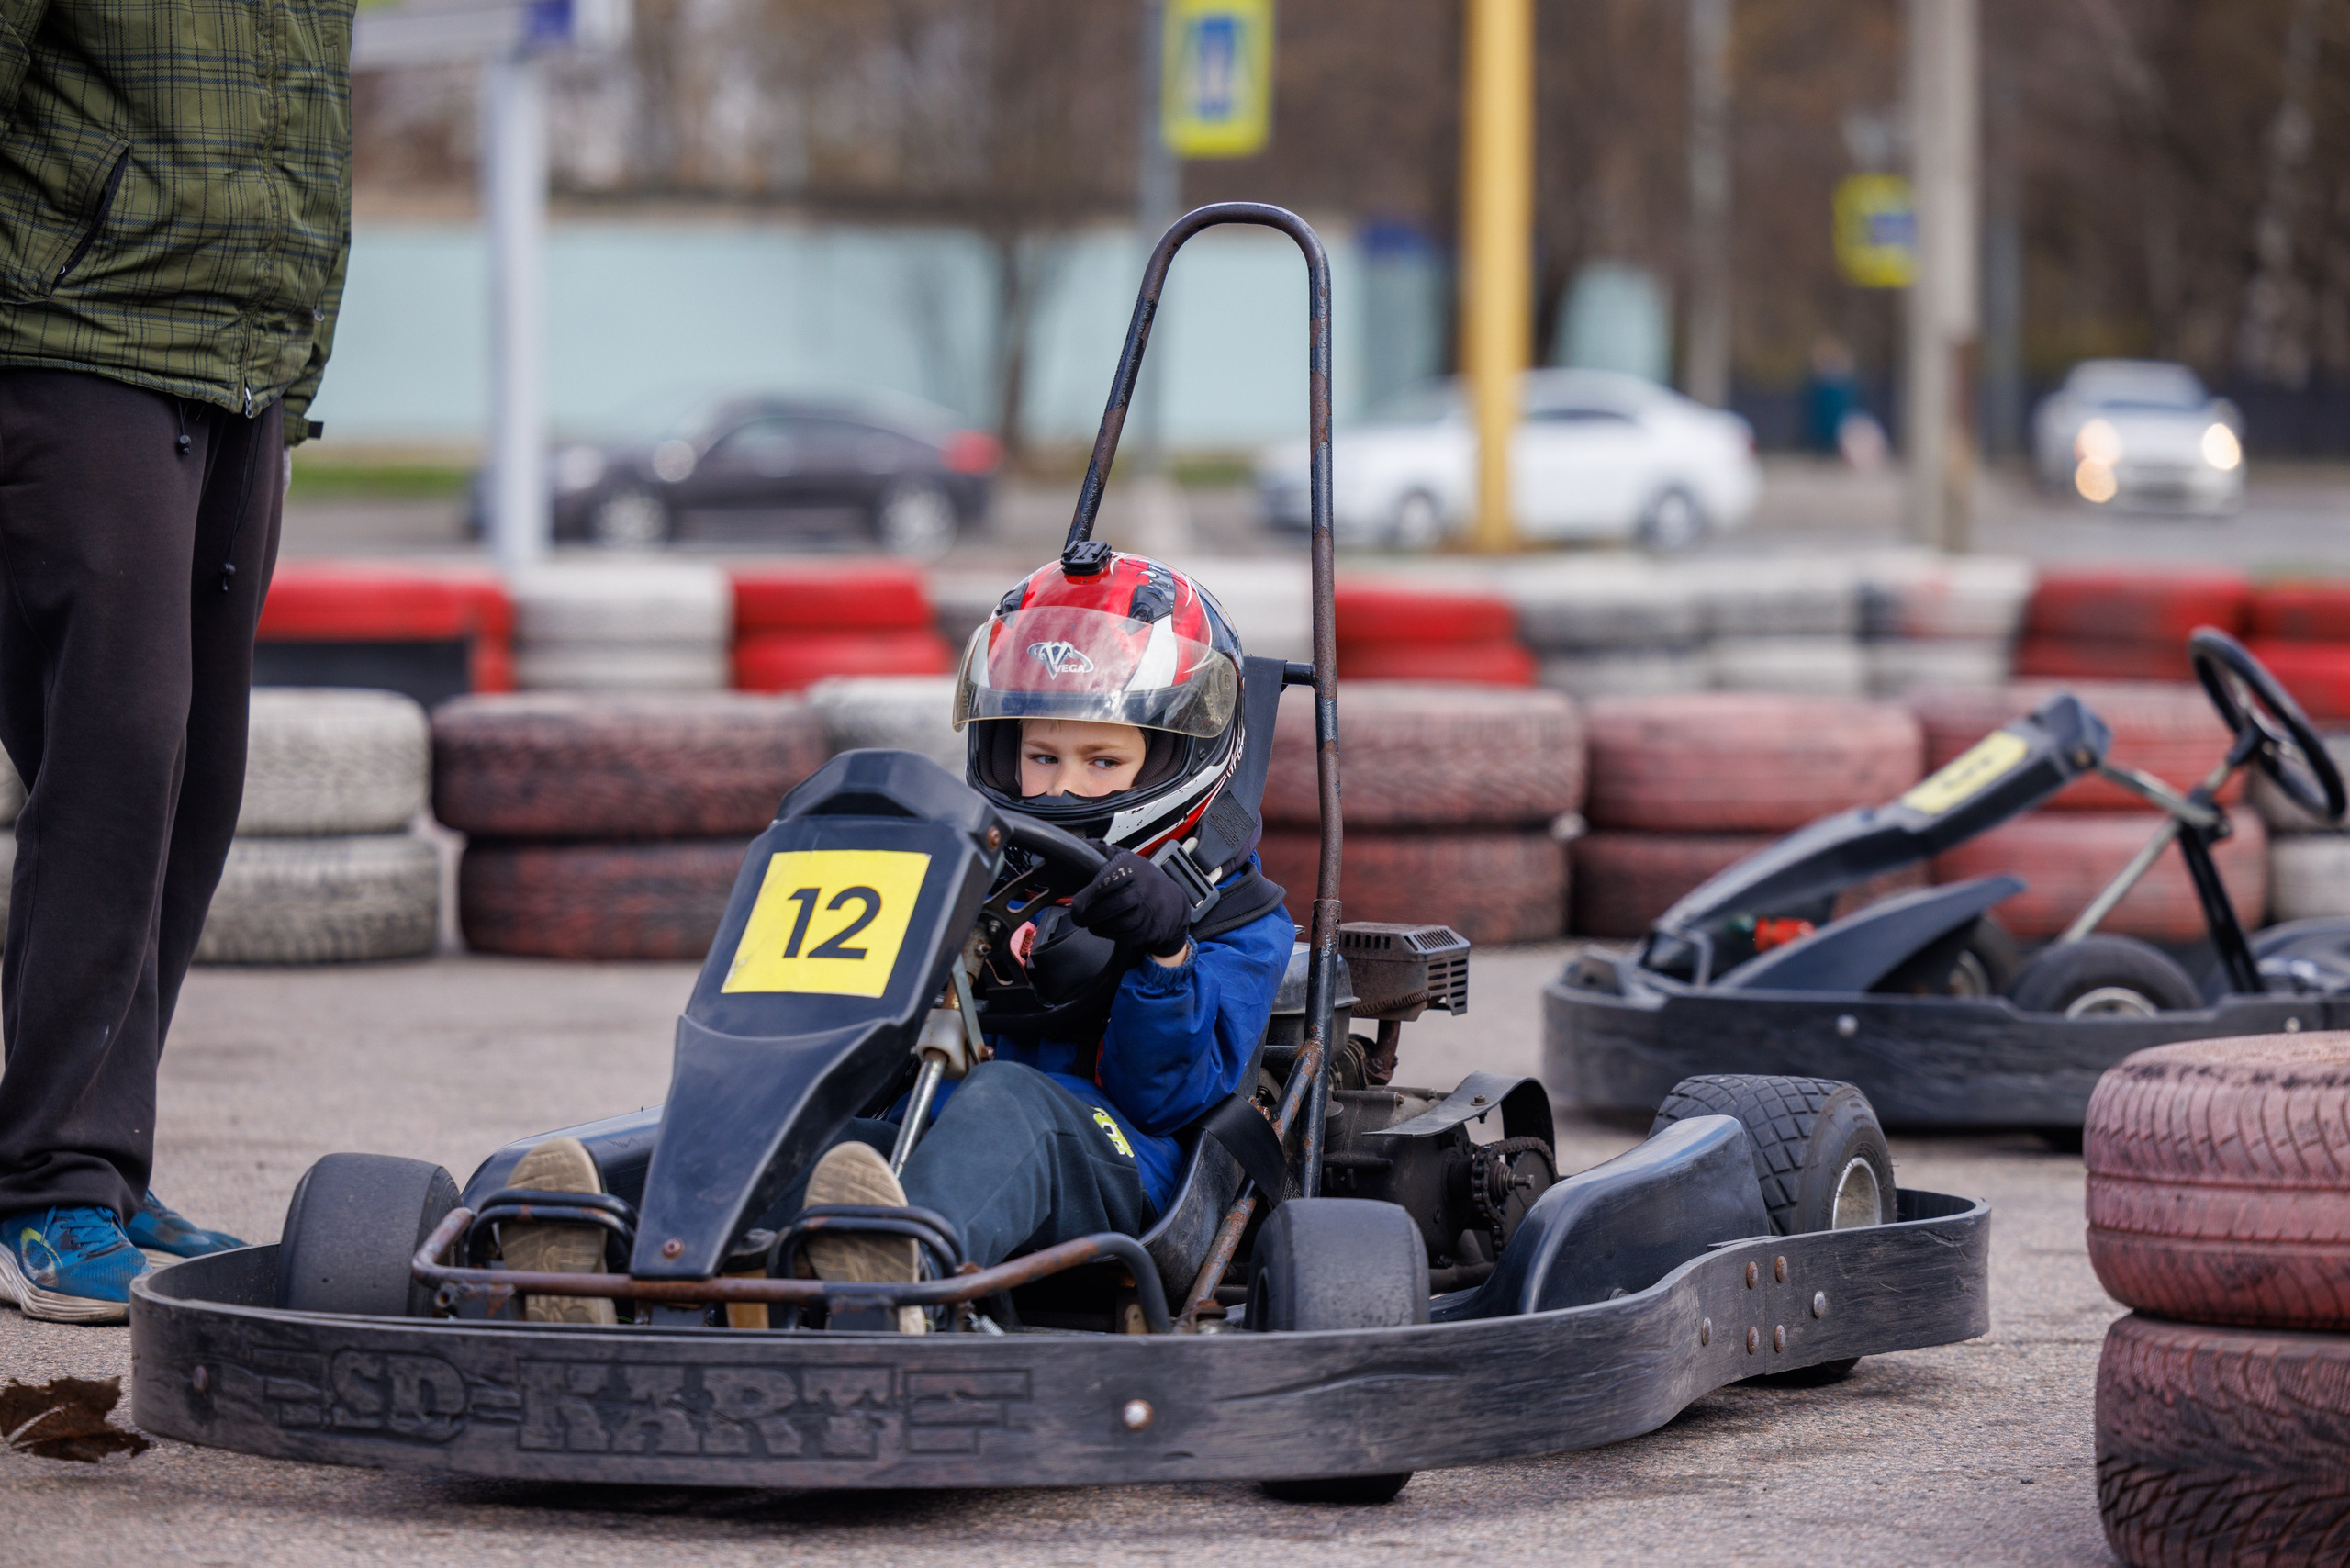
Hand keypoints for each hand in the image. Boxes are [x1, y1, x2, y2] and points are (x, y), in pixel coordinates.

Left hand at [1068, 849, 1191, 957]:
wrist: (1172, 902)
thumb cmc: (1142, 879)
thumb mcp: (1125, 859)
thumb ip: (1101, 852)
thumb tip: (1076, 847)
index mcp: (1133, 868)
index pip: (1109, 882)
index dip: (1089, 895)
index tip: (1076, 904)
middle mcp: (1143, 889)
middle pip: (1112, 907)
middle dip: (1089, 914)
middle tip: (1077, 916)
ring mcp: (1148, 911)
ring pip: (1117, 924)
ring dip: (1098, 925)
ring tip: (1090, 921)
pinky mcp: (1148, 929)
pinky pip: (1124, 936)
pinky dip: (1109, 934)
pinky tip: (1104, 927)